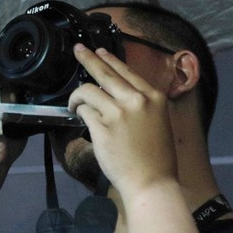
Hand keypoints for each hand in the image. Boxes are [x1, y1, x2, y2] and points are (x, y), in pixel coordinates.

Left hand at [67, 43, 177, 199]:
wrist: (152, 183)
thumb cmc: (156, 157)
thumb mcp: (158, 121)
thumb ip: (141, 103)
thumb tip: (116, 91)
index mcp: (153, 97)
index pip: (126, 71)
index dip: (109, 59)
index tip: (99, 51)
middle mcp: (136, 100)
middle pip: (104, 72)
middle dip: (88, 58)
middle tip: (78, 50)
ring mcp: (118, 113)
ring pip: (88, 91)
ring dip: (77, 96)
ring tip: (74, 103)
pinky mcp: (102, 127)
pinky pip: (84, 111)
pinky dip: (79, 112)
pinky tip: (78, 116)